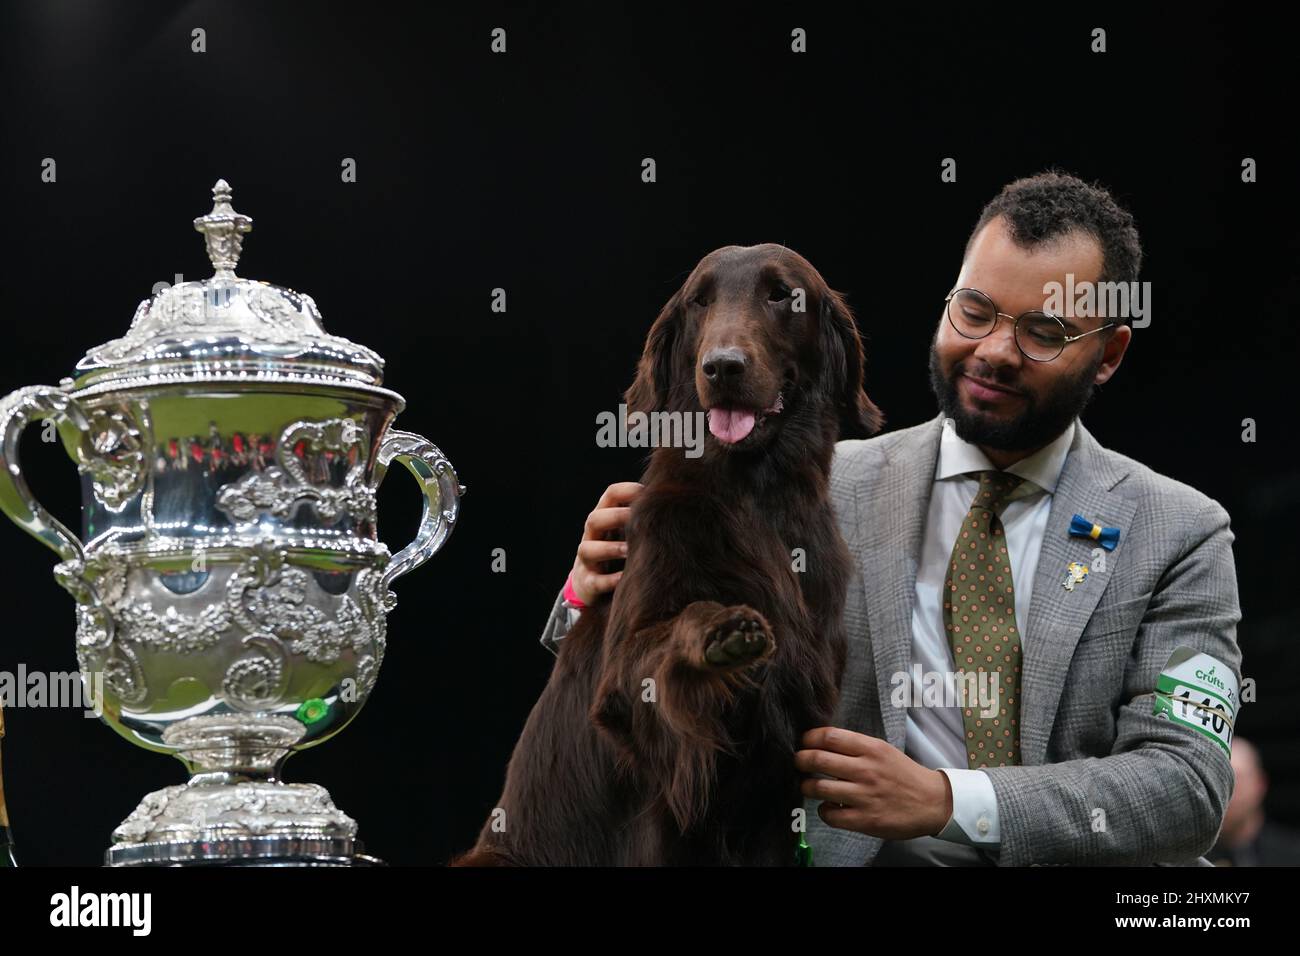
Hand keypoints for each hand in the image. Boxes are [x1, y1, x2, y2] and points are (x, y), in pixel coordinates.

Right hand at [569, 481, 643, 603]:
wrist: (594, 587)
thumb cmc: (621, 553)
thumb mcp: (630, 533)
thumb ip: (646, 520)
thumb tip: (679, 506)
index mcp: (605, 518)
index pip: (610, 495)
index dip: (627, 491)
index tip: (648, 494)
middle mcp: (592, 537)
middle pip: (594, 519)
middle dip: (615, 517)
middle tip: (637, 520)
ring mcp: (586, 561)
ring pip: (587, 549)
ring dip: (609, 548)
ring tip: (628, 551)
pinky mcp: (587, 584)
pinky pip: (594, 581)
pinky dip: (608, 580)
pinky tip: (623, 579)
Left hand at [795, 727, 952, 839]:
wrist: (932, 802)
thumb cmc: (903, 774)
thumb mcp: (882, 750)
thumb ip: (855, 746)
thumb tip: (821, 742)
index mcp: (870, 749)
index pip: (829, 736)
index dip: (809, 738)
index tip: (804, 742)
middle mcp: (866, 770)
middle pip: (818, 759)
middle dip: (801, 760)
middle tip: (798, 762)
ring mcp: (864, 796)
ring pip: (819, 787)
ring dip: (806, 786)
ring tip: (807, 786)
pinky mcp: (865, 819)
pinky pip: (830, 815)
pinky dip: (823, 811)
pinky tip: (827, 807)